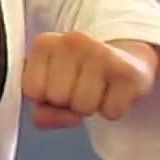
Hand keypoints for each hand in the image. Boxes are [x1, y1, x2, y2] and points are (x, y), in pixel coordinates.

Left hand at [22, 32, 159, 129]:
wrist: (126, 58)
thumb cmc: (80, 76)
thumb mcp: (50, 87)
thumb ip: (42, 110)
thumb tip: (59, 118)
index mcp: (45, 43)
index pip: (32, 91)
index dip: (45, 98)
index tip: (58, 84)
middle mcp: (72, 41)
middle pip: (58, 98)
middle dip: (68, 103)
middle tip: (81, 87)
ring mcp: (101, 52)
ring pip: (83, 107)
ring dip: (91, 108)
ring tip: (98, 89)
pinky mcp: (127, 71)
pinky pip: (111, 112)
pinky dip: (112, 110)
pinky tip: (114, 91)